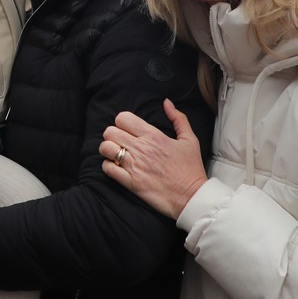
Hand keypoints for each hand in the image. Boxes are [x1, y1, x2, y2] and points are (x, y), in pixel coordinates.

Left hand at [99, 99, 207, 220]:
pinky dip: (109, 166)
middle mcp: (141, 148)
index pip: (123, 118)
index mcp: (153, 136)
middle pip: (110, 132)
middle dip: (112, 135)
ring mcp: (134, 165)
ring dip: (108, 150)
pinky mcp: (130, 182)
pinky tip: (117, 168)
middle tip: (120, 142)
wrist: (192, 196)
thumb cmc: (191, 168)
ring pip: (105, 148)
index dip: (122, 122)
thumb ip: (178, 118)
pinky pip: (107, 168)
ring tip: (116, 154)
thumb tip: (166, 102)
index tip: (128, 130)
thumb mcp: (189, 139)